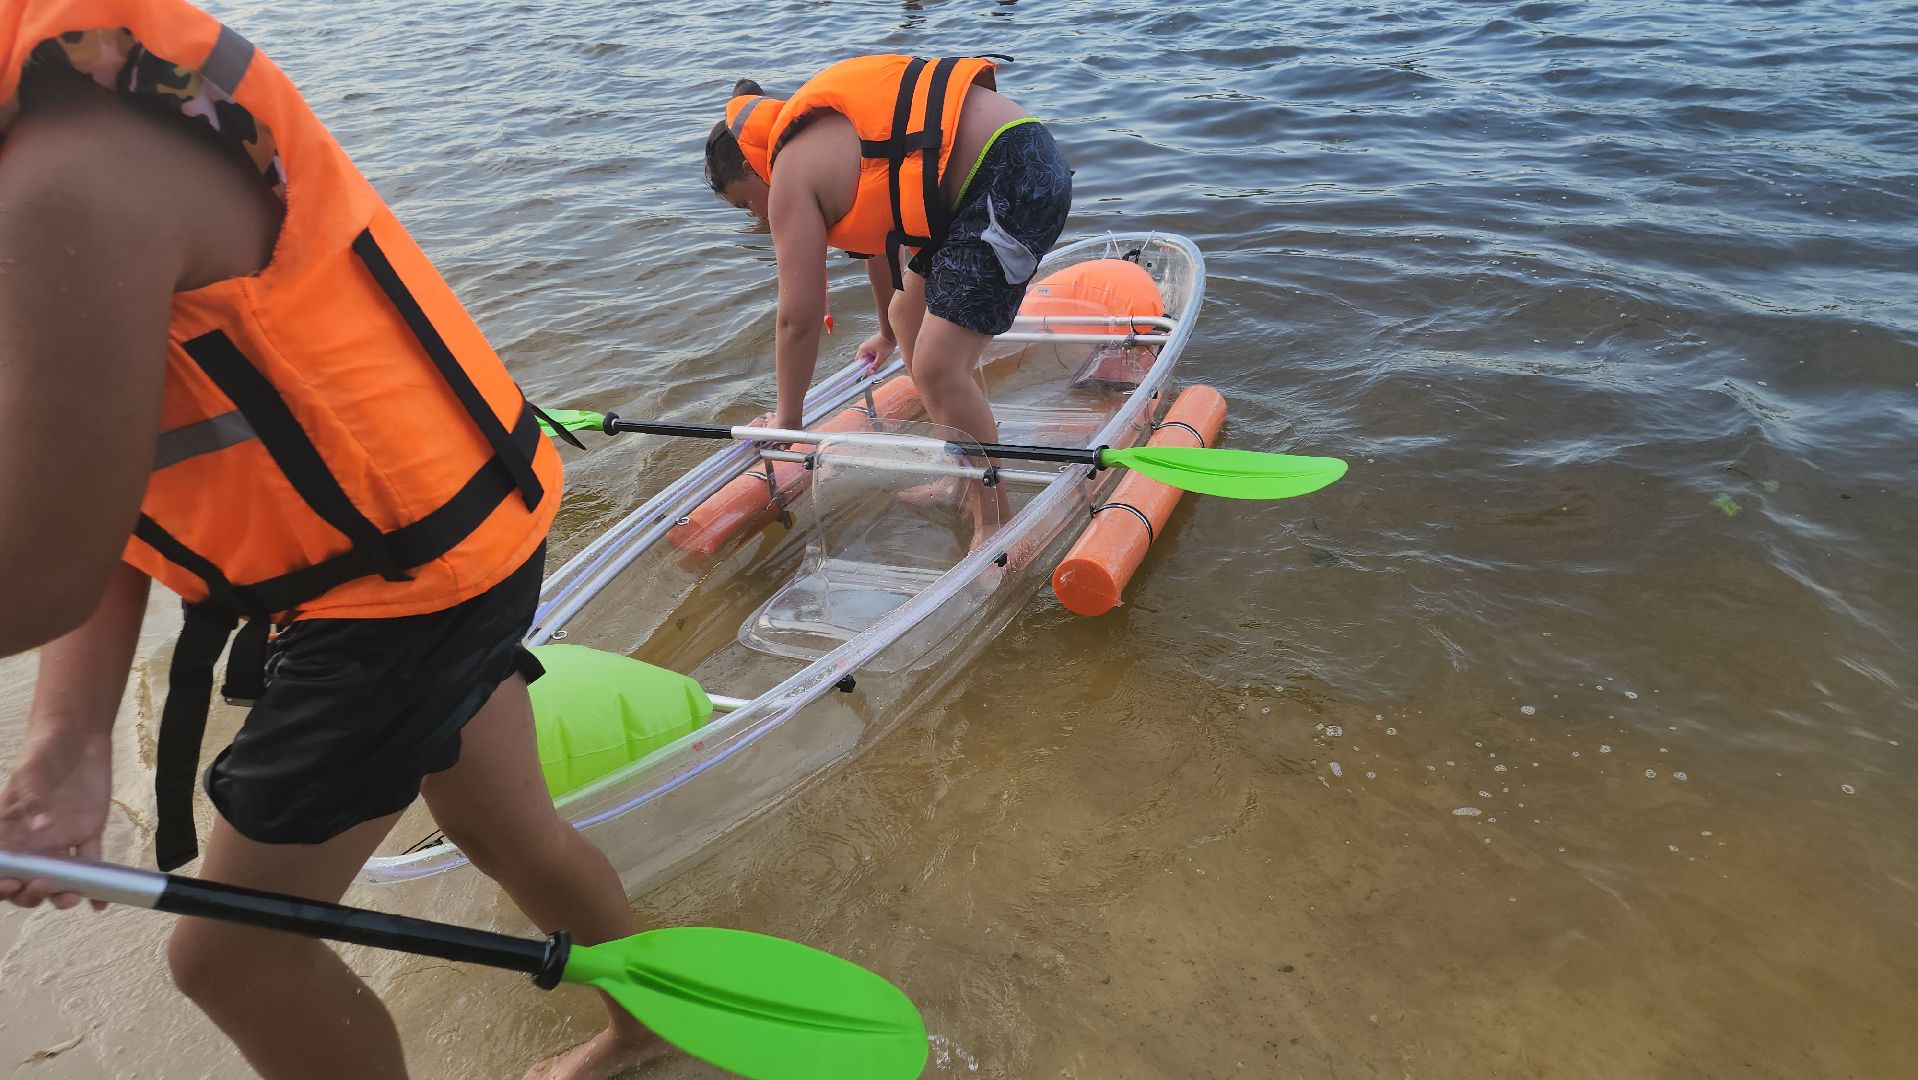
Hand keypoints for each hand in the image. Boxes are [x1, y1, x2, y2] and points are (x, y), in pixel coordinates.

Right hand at [0, 729, 112, 910]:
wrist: (79, 735)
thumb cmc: (44, 750)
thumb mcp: (33, 771)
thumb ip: (32, 798)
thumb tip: (40, 828)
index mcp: (7, 830)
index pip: (0, 865)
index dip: (0, 882)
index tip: (10, 886)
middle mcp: (31, 842)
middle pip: (25, 880)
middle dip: (30, 893)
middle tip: (44, 886)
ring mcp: (58, 840)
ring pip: (56, 879)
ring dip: (61, 894)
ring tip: (72, 898)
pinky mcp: (86, 834)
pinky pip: (90, 864)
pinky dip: (96, 884)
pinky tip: (100, 903)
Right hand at [857, 331, 896, 372]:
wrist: (890, 333)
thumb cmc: (886, 343)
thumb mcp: (881, 357)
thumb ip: (876, 365)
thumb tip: (871, 372)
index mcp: (863, 349)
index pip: (858, 361)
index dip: (862, 367)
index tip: (867, 370)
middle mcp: (863, 346)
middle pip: (863, 359)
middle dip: (869, 363)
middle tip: (876, 364)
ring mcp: (867, 344)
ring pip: (868, 356)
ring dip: (873, 359)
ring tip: (880, 357)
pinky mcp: (872, 344)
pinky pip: (871, 352)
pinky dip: (875, 355)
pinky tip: (881, 354)